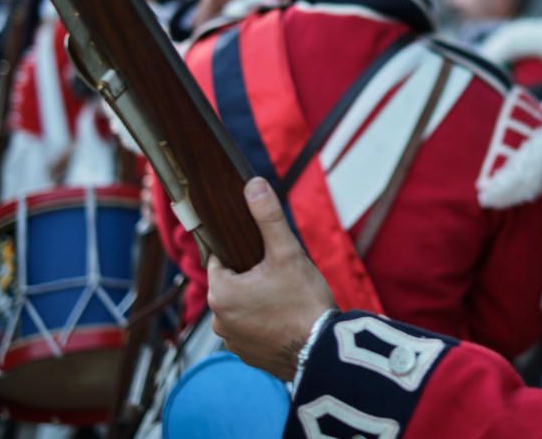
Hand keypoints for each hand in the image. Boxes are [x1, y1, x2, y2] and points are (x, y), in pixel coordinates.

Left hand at [207, 177, 335, 380]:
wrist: (323, 351)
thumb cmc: (304, 302)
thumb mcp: (287, 252)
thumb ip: (267, 217)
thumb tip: (253, 185)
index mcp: (221, 292)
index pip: (219, 260)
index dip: (242, 253)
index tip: (263, 254)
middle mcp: (219, 320)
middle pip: (231, 284)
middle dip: (252, 277)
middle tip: (281, 275)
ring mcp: (233, 342)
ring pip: (241, 308)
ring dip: (257, 301)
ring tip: (286, 298)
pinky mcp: (248, 357)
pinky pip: (251, 331)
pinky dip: (264, 324)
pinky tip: (286, 320)